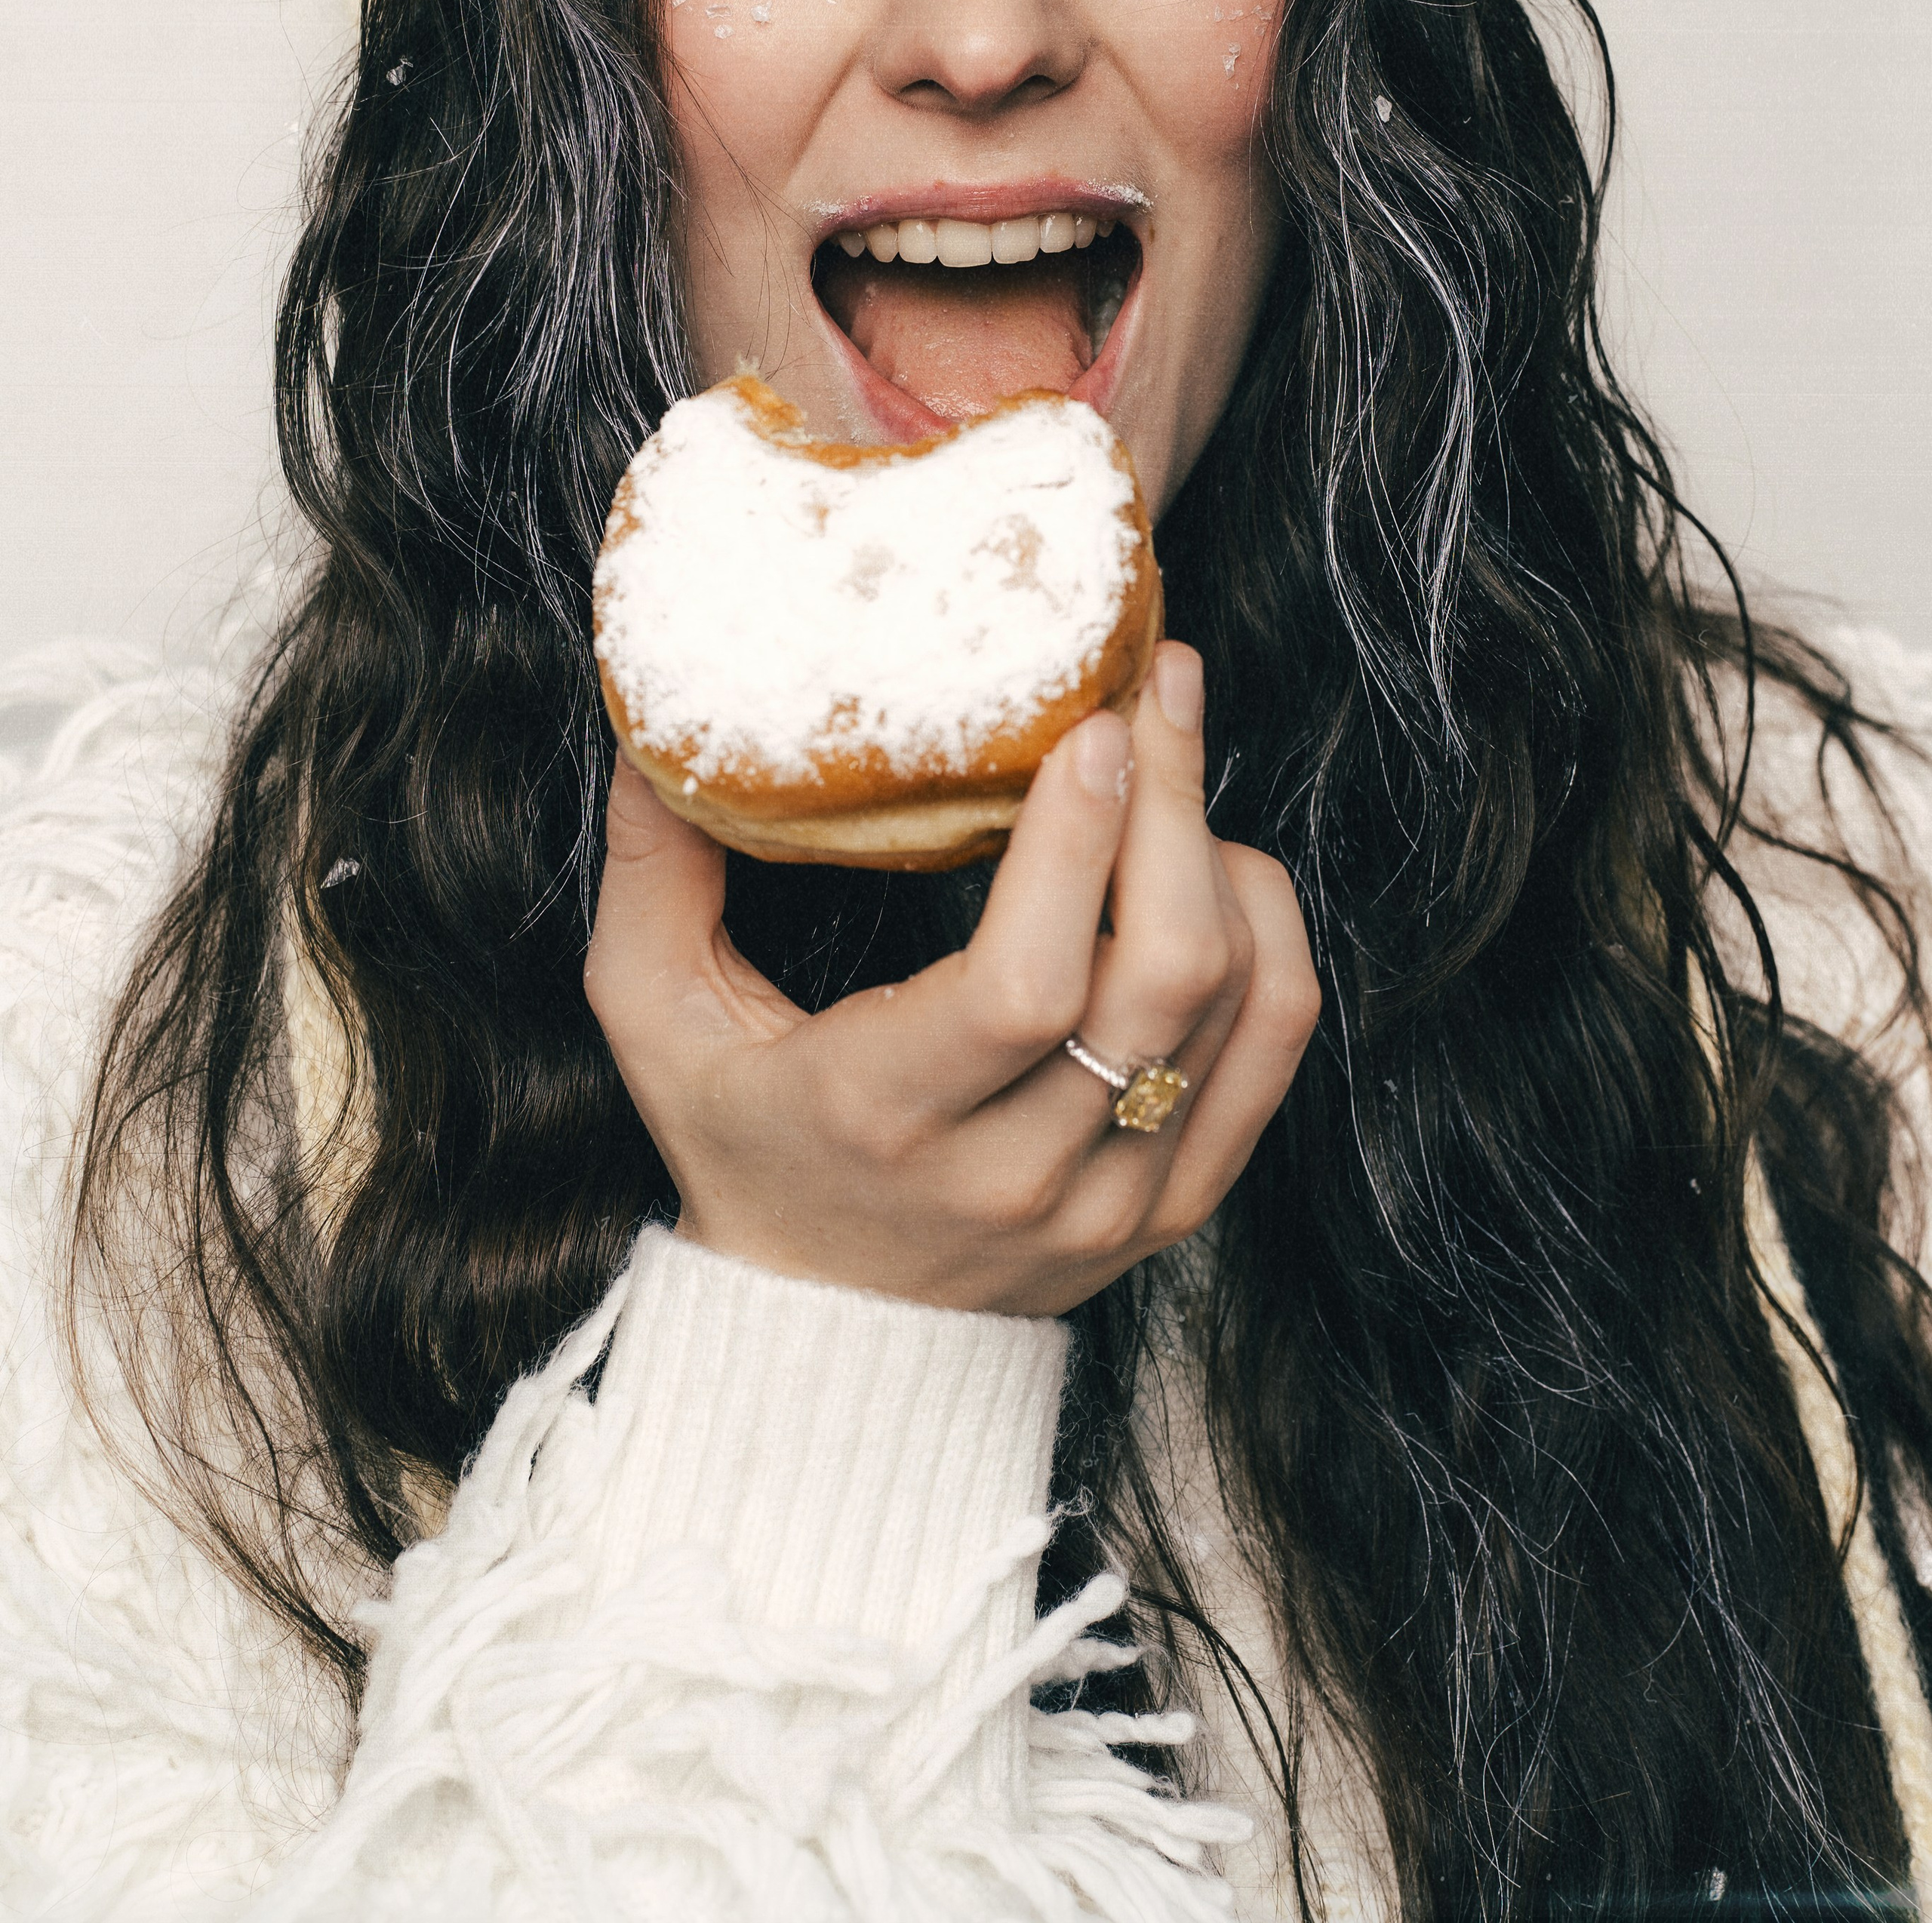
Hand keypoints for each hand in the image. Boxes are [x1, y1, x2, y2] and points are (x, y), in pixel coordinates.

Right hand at [583, 642, 1318, 1315]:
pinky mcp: (1176, 1207)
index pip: (1021, 987)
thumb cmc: (742, 1144)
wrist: (830, 1338)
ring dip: (1220, 857)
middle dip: (1172, 806)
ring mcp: (1110, 1201)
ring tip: (1174, 759)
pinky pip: (1272, 1053)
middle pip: (1156, 977)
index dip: (1076, 848)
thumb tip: (653, 730)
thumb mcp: (656, 1020)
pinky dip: (1271, 939)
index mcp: (881, 1115)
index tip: (1089, 726)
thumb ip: (653, 876)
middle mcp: (1011, 1174)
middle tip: (1157, 685)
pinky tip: (1223, 866)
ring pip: (1231, 1004)